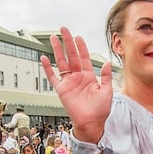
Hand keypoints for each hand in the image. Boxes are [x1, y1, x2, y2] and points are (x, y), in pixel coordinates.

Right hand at [41, 28, 111, 143]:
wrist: (91, 124)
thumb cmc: (100, 110)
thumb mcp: (107, 91)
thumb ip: (106, 77)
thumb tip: (108, 63)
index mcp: (89, 76)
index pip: (84, 58)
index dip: (81, 47)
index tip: (77, 37)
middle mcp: (78, 77)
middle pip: (71, 56)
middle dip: (68, 42)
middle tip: (63, 29)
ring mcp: (69, 82)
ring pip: (61, 63)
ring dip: (57, 50)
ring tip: (53, 38)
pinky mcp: (61, 90)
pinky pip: (53, 77)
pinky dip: (48, 68)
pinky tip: (44, 58)